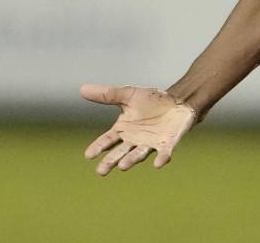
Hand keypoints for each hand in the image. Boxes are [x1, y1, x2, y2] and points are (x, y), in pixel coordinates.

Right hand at [80, 84, 196, 175]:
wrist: (177, 102)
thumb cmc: (151, 101)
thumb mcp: (128, 95)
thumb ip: (107, 95)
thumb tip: (82, 89)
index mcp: (123, 130)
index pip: (108, 140)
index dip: (98, 147)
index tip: (88, 155)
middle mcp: (134, 140)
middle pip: (120, 152)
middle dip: (111, 161)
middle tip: (101, 171)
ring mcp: (151, 144)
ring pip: (139, 154)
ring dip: (132, 160)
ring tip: (122, 166)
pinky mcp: (167, 144)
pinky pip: (164, 153)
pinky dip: (162, 158)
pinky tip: (158, 164)